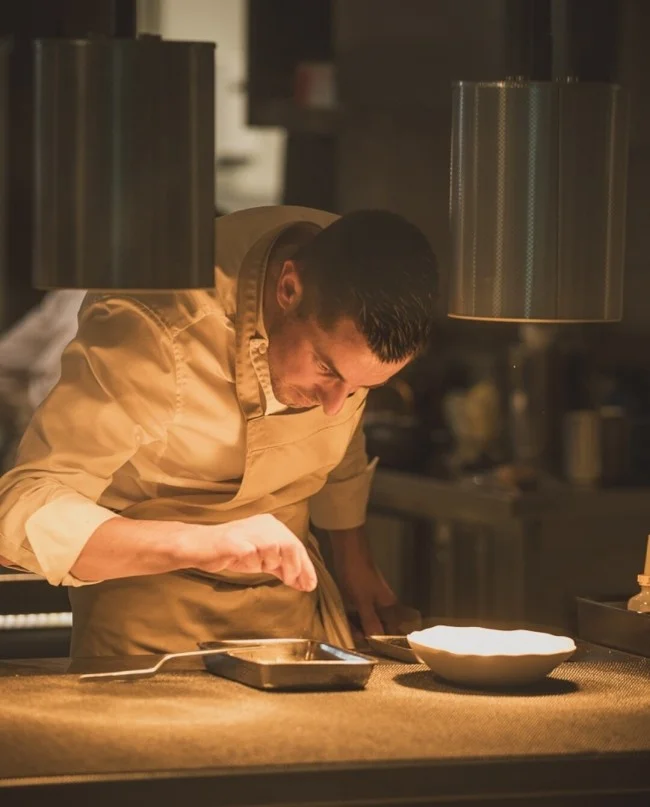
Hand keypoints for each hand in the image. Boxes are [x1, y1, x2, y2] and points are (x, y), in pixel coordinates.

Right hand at [182, 514, 317, 591]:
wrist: (200, 546)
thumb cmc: (232, 552)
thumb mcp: (261, 559)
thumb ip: (281, 566)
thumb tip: (303, 582)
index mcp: (271, 525)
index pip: (296, 545)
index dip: (305, 566)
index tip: (310, 584)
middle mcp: (263, 524)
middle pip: (290, 545)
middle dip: (295, 568)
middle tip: (291, 582)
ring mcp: (248, 531)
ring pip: (273, 549)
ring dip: (270, 564)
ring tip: (258, 567)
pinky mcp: (234, 541)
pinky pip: (252, 555)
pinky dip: (252, 563)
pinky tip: (245, 563)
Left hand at [329, 527, 419, 637]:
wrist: (349, 550)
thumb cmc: (358, 575)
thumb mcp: (363, 601)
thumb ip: (370, 621)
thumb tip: (376, 641)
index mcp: (389, 606)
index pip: (391, 631)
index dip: (381, 642)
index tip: (370, 651)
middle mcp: (383, 604)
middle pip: (379, 625)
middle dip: (367, 635)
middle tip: (354, 642)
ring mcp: (371, 598)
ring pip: (367, 619)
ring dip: (359, 627)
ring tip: (347, 634)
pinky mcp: (360, 594)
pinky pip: (359, 611)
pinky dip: (353, 618)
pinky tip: (345, 622)